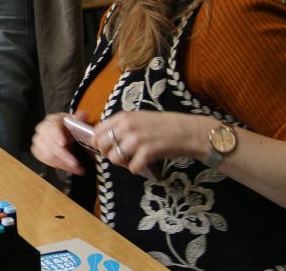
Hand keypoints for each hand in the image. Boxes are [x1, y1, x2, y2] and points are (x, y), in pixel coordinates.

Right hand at [30, 111, 87, 175]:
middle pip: (49, 143)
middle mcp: (42, 129)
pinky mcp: (37, 150)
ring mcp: (38, 141)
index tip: (63, 144)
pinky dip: (57, 165)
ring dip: (62, 163)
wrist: (63, 134)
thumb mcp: (76, 123)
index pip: (51, 127)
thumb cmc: (68, 128)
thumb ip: (79, 120)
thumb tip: (82, 115)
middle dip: (63, 155)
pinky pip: (44, 160)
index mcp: (51, 120)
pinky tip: (67, 167)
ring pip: (46, 154)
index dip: (56, 135)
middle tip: (75, 163)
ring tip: (76, 167)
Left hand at [94, 111, 211, 175]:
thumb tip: (106, 138)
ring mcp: (136, 140)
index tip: (107, 146)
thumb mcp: (139, 118)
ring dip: (121, 162)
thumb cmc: (164, 125)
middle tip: (119, 155)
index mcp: (123, 116)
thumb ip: (122, 125)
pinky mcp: (147, 153)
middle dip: (108, 153)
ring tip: (131, 160)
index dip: (100, 141)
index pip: (97, 131)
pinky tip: (142, 164)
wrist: (187, 130)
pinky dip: (136, 168)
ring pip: (114, 158)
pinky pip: (131, 167)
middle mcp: (127, 127)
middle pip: (102, 145)